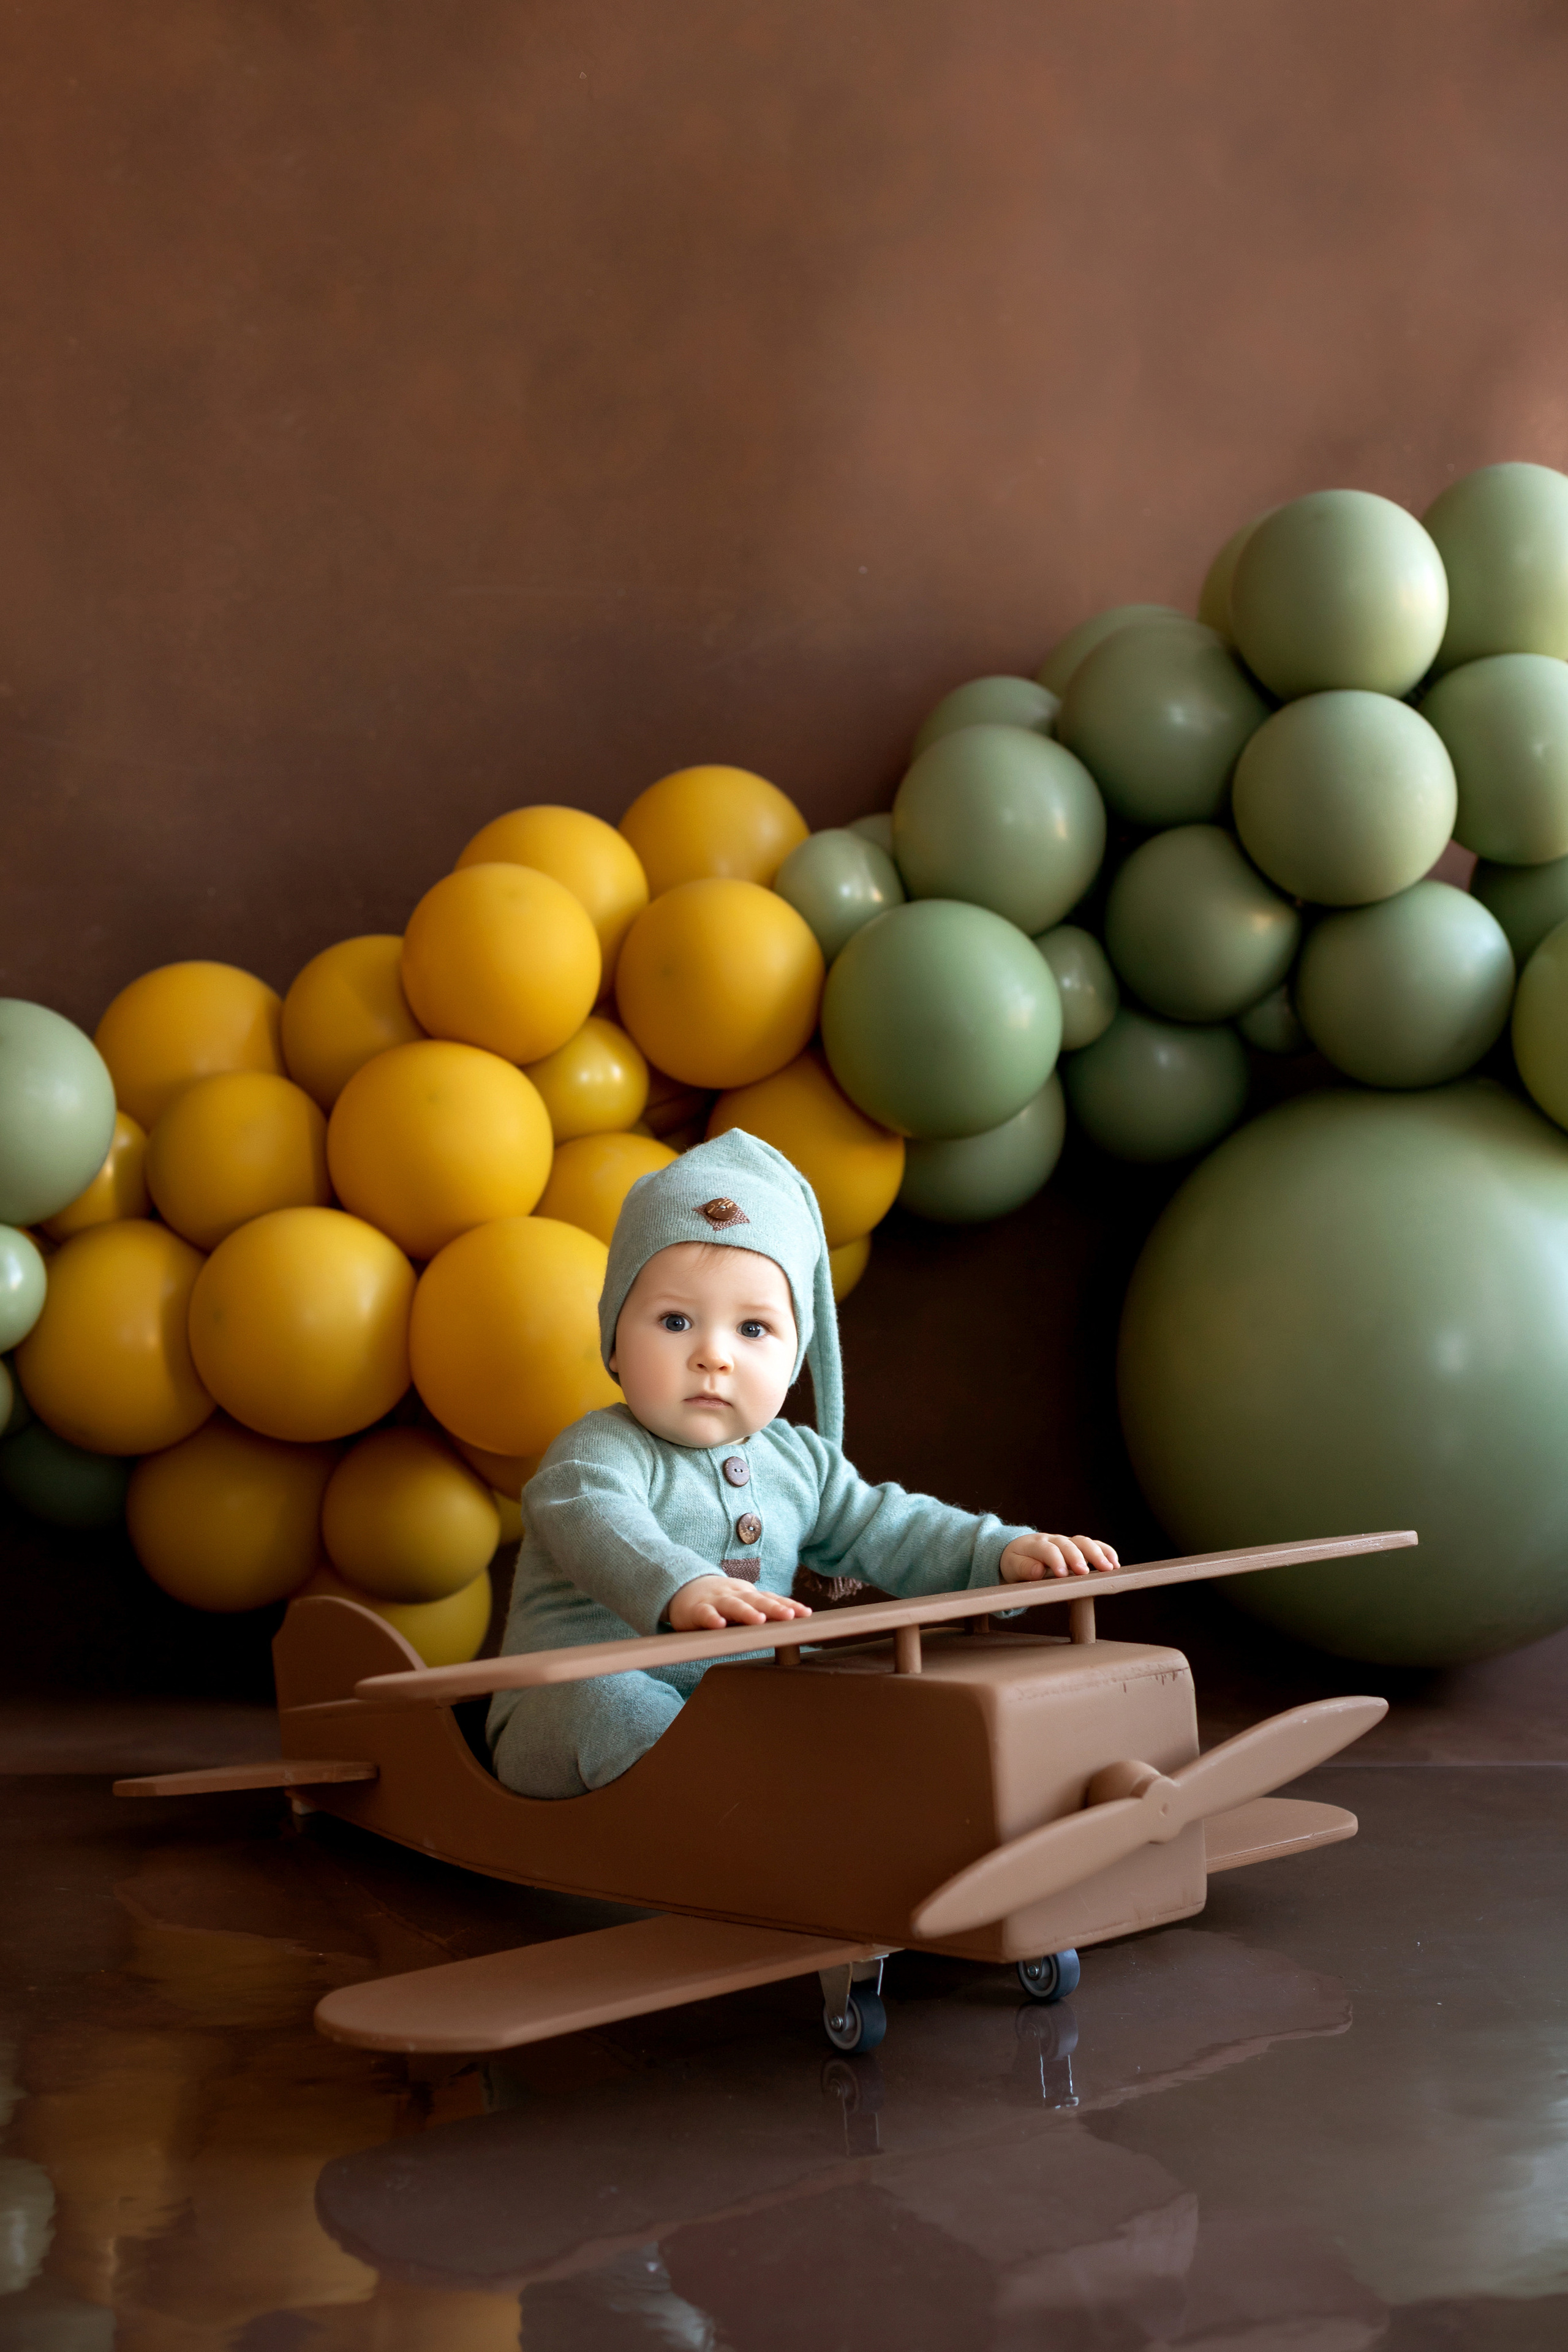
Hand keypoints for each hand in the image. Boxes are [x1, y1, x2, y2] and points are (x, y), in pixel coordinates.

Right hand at [667, 1576, 814, 1631]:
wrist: (683, 1587)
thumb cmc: (720, 1600)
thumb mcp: (742, 1601)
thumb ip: (762, 1609)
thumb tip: (791, 1620)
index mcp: (748, 1594)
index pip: (771, 1598)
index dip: (787, 1605)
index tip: (805, 1613)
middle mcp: (735, 1595)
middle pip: (756, 1600)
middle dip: (773, 1608)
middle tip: (789, 1616)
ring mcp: (715, 1601)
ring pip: (733, 1605)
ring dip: (746, 1612)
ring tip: (759, 1620)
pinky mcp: (696, 1610)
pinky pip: (704, 1614)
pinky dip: (712, 1618)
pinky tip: (719, 1625)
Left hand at [999, 1532, 1119, 1582]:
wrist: (1018, 1550)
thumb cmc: (1015, 1561)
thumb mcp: (1012, 1566)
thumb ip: (1024, 1568)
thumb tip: (1037, 1571)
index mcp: (1035, 1545)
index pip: (1048, 1550)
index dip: (1056, 1561)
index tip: (1062, 1575)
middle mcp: (1053, 1540)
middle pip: (1068, 1545)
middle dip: (1078, 1557)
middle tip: (1085, 1572)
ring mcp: (1066, 1542)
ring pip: (1083, 1542)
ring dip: (1097, 1554)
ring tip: (1109, 1568)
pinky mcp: (1076, 1546)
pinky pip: (1092, 1545)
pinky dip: (1104, 1551)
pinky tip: (1114, 1563)